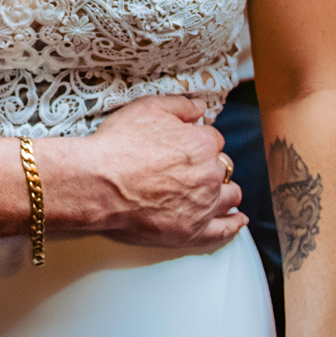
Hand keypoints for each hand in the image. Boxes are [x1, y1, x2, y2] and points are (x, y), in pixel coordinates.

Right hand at [76, 95, 245, 247]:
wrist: (98, 184)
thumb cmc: (118, 146)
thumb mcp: (147, 109)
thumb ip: (179, 106)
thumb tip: (199, 107)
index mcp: (202, 144)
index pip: (213, 141)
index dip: (199, 142)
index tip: (188, 147)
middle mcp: (209, 174)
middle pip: (222, 168)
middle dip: (212, 166)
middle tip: (192, 169)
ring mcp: (203, 205)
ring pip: (230, 196)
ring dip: (226, 192)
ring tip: (219, 193)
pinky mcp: (193, 230)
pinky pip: (223, 230)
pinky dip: (233, 224)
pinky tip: (237, 220)